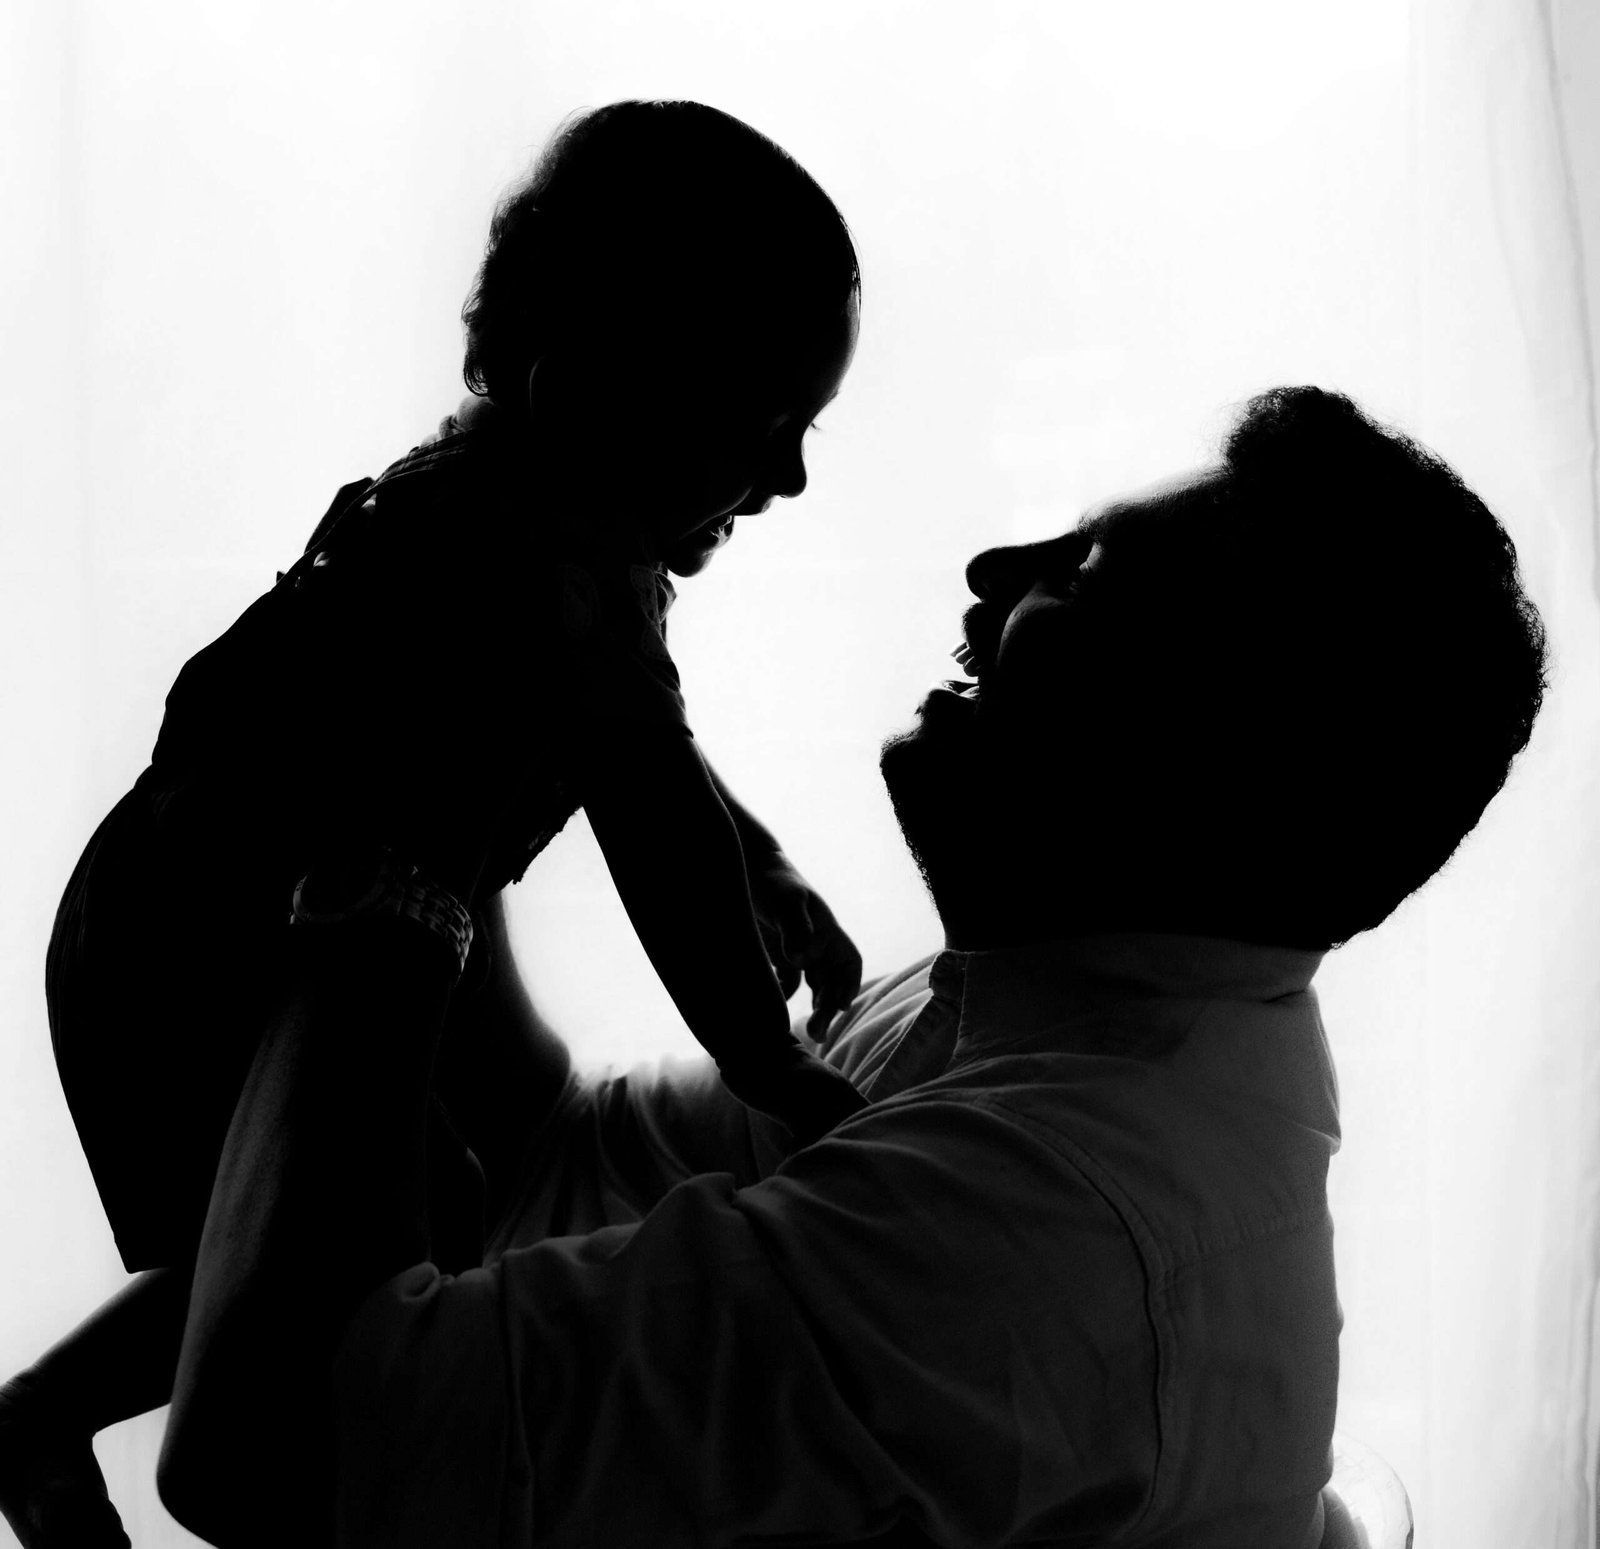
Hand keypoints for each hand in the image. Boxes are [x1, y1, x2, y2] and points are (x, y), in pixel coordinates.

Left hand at [748, 853, 863, 1041]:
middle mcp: (817, 944)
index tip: (841, 1006)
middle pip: (831, 982)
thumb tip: (801, 960)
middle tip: (817, 1033)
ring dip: (812, 1009)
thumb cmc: (772, 880)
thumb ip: (795, 927)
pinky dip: (783, 997)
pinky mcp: (777, 955)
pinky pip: (787, 983)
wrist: (747, 867)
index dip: (849, 985)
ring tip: (807, 1032)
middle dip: (828, 1009)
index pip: (849, 964)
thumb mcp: (786, 901)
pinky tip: (772, 1010)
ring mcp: (798, 951)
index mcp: (828, 932)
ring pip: (812, 987)